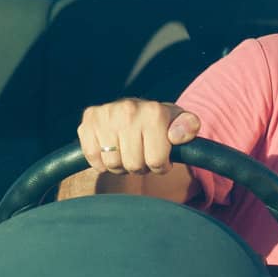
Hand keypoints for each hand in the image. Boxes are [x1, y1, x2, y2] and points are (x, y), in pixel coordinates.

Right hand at [78, 98, 200, 175]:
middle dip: (140, 166)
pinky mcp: (89, 120)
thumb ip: (188, 127)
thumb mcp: (181, 123)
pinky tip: (110, 149)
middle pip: (133, 165)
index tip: (160, 157)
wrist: (137, 110)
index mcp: (154, 112)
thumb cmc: (162, 123)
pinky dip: (101, 161)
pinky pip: (93, 158)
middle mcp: (129, 109)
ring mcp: (106, 114)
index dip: (160, 166)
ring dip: (120, 165)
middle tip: (142, 154)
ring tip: (127, 151)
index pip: (156, 161)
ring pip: (112, 164)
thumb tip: (177, 135)